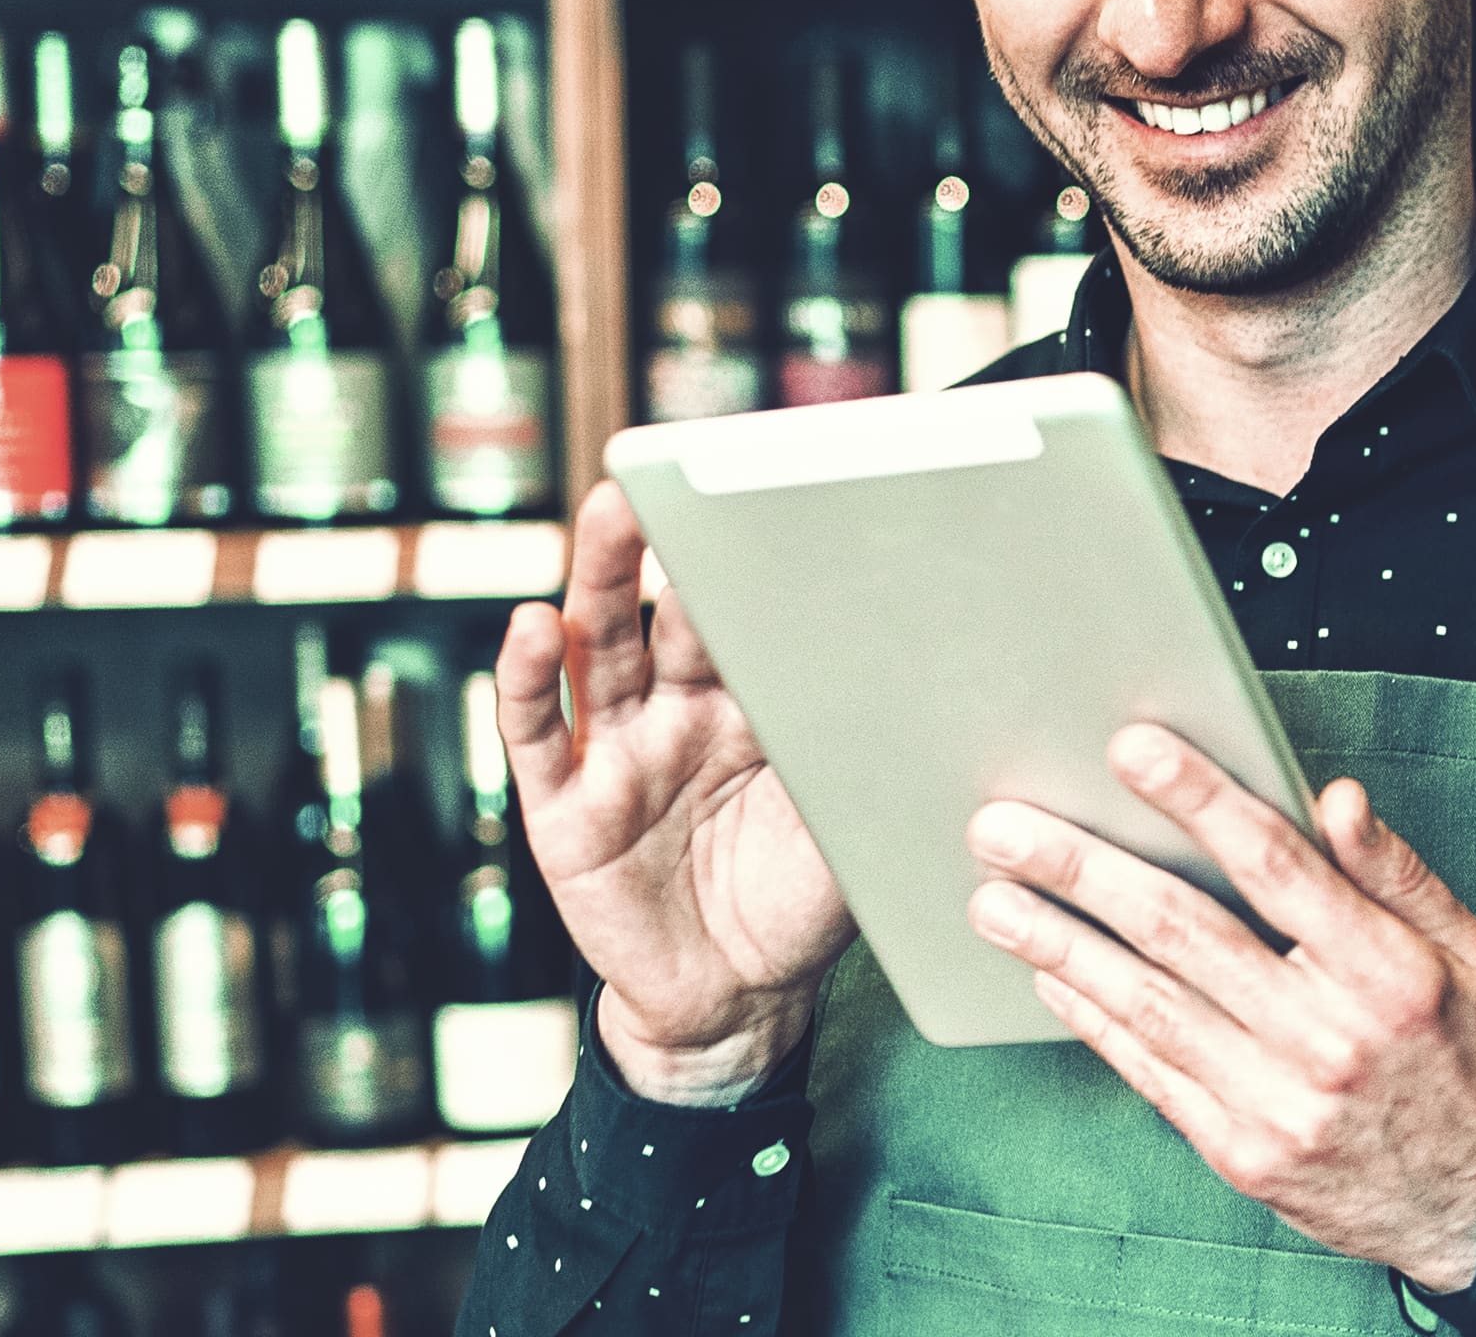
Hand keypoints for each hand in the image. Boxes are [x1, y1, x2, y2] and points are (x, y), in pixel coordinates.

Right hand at [495, 482, 854, 1104]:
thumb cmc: (802, 904)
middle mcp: (678, 711)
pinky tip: (529, 630)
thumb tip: (948, 678)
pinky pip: (540, 734)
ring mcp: (616, 752)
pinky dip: (527, 678)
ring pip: (598, 647)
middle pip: (663, 608)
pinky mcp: (563, 807)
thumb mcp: (849, 820)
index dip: (756, 557)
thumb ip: (867, 748)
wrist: (739, 1002)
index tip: (772, 483)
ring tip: (607, 513)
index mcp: (755, 703)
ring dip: (598, 578)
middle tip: (672, 473)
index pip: (749, 614)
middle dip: (663, 540)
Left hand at [964, 727, 1475, 1291]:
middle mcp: (1329, 1038)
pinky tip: (1052, 975)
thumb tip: (1335, 798)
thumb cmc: (1468, 1060)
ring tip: (994, 899)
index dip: (1199, 800)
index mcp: (1388, 973)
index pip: (1276, 865)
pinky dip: (1094, 1019)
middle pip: (1183, 931)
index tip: (1132, 750)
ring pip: (1147, 1003)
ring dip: (1059, 944)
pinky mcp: (1241, 1153)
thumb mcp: (1467, 952)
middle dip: (1083, 870)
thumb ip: (1395, 872)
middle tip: (1007, 828)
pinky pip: (1150, 1072)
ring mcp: (1278, 1103)